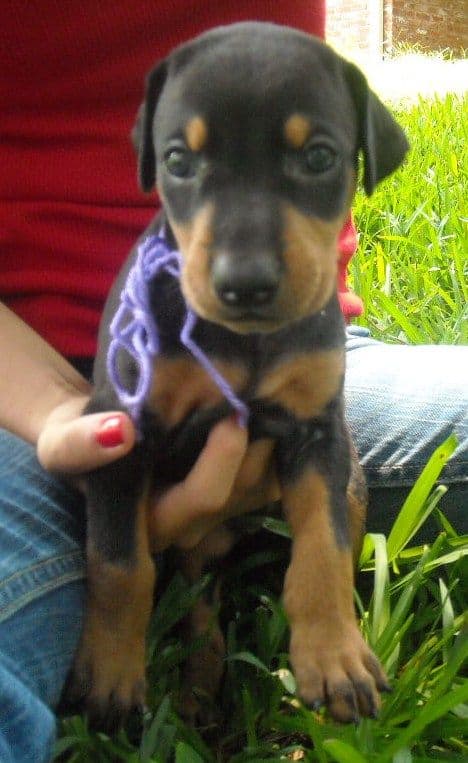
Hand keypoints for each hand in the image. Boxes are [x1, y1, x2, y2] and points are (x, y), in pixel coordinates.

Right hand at [37, 397, 278, 551]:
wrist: (96, 439)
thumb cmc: (77, 443)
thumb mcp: (60, 443)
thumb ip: (79, 444)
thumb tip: (121, 432)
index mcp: (154, 523)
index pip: (203, 499)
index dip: (223, 458)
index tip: (231, 412)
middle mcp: (193, 526)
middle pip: (245, 488)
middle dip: (256, 442)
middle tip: (258, 391)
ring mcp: (220, 511)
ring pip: (266, 480)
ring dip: (272, 439)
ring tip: (269, 395)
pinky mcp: (236, 491)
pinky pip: (273, 470)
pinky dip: (275, 439)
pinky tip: (270, 406)